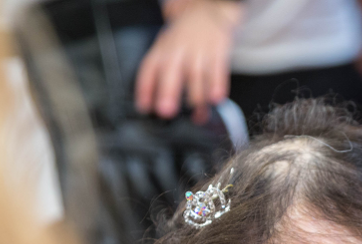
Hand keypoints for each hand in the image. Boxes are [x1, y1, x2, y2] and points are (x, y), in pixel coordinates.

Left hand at [134, 0, 241, 123]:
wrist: (208, 11)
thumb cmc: (185, 39)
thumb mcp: (166, 50)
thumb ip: (159, 77)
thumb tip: (149, 105)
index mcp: (162, 51)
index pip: (148, 68)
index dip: (144, 88)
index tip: (144, 107)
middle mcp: (178, 50)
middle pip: (170, 70)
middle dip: (168, 92)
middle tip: (166, 111)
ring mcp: (198, 50)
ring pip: (195, 74)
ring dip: (196, 98)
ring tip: (197, 115)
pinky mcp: (217, 51)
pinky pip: (218, 69)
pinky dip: (217, 85)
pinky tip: (216, 99)